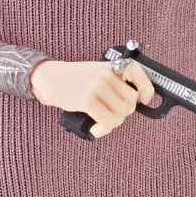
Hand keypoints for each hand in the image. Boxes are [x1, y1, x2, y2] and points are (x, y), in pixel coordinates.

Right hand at [29, 59, 156, 137]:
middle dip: (124, 113)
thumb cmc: (74, 79)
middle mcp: (107, 74)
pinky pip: (106, 121)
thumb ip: (115, 82)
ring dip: (112, 124)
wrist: (49, 78)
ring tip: (102, 123)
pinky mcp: (87, 100)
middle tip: (111, 115)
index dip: (146, 92)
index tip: (142, 101)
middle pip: (131, 101)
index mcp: (112, 66)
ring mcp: (97, 86)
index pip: (139, 75)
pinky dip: (103, 130)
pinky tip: (95, 129)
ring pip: (120, 114)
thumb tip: (132, 103)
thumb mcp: (98, 72)